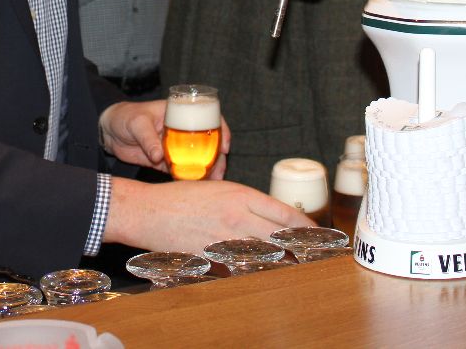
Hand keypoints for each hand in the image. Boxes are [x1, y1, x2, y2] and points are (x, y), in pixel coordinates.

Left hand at [98, 101, 232, 178]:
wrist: (109, 132)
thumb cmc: (124, 117)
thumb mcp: (136, 123)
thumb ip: (148, 138)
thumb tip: (158, 156)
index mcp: (179, 113)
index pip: (208, 118)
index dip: (221, 130)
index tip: (225, 146)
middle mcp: (182, 130)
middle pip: (208, 143)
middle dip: (217, 158)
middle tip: (220, 173)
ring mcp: (175, 146)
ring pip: (197, 159)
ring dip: (207, 171)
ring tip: (212, 185)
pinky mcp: (165, 161)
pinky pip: (182, 170)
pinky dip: (190, 179)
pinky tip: (196, 189)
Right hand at [104, 176, 313, 252]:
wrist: (147, 211)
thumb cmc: (180, 197)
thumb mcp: (218, 189)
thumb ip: (246, 202)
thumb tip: (272, 217)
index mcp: (241, 195)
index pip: (286, 213)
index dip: (307, 227)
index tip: (319, 235)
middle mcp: (237, 217)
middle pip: (282, 237)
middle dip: (301, 249)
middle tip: (315, 256)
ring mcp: (224, 239)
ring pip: (265, 256)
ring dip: (282, 264)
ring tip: (296, 269)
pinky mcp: (212, 258)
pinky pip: (240, 269)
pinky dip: (253, 273)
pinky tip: (261, 275)